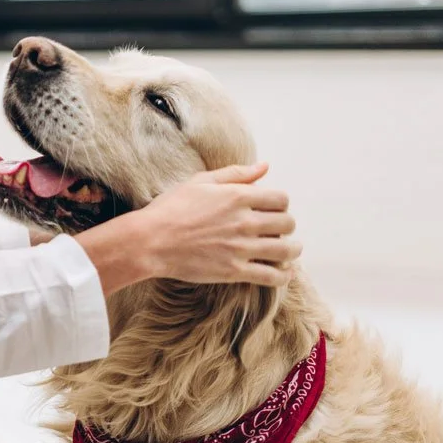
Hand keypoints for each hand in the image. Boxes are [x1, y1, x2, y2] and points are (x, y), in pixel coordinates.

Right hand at [73, 163, 300, 293]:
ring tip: (288, 251)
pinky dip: (282, 276)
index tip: (272, 210)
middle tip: (279, 230)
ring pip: (286, 250)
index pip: (281, 199)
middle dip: (287, 226)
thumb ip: (236, 173)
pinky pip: (272, 276)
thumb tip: (265, 166)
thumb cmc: (171, 208)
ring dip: (292, 251)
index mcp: (237, 196)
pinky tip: (281, 272)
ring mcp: (241, 247)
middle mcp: (244, 221)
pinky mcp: (234, 271)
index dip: (280, 204)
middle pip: (287, 223)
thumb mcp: (200, 181)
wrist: (150, 241)